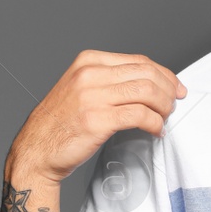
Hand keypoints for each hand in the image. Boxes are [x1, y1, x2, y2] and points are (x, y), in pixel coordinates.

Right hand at [6, 50, 185, 183]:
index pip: (138, 61)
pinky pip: (140, 115)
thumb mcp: (81, 88)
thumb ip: (110, 80)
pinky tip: (156, 130)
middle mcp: (90, 74)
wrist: (35, 151)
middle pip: (146, 73)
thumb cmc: (60, 123)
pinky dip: (155, 123)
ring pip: (146, 91)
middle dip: (168, 88)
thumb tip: (149, 83)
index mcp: (88, 61)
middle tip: (175, 103)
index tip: (175, 86)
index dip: (163, 74)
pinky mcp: (97, 119)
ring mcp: (92, 96)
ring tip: (165, 117)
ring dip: (163, 106)